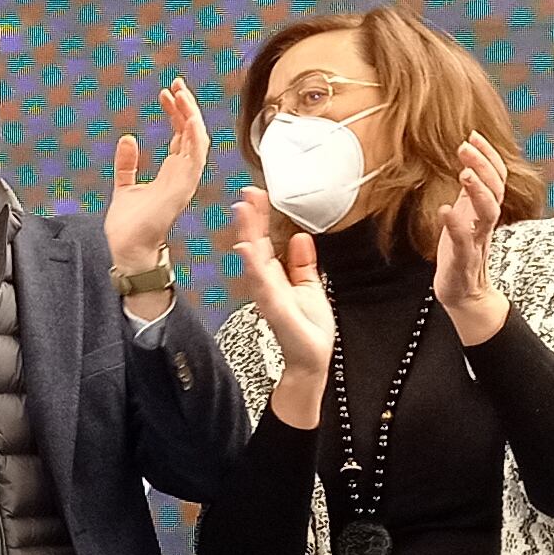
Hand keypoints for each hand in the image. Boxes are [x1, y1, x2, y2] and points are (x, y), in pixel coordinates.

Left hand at [106, 75, 211, 300]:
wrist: (128, 250)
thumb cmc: (129, 227)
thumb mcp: (124, 186)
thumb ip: (127, 164)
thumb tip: (128, 138)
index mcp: (171, 173)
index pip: (180, 135)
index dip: (176, 112)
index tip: (166, 92)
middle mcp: (182, 175)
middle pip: (192, 133)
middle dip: (187, 107)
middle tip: (176, 84)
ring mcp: (184, 182)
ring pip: (197, 141)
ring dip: (191, 116)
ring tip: (181, 93)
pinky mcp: (182, 189)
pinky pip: (195, 159)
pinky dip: (194, 137)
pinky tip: (189, 118)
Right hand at [229, 187, 334, 429]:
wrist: (311, 360)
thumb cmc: (307, 330)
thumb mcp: (309, 287)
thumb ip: (303, 263)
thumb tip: (301, 237)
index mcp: (274, 275)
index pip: (263, 239)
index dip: (259, 216)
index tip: (256, 194)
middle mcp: (266, 282)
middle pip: (253, 243)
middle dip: (249, 218)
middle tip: (245, 194)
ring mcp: (268, 294)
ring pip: (253, 258)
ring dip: (246, 234)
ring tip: (242, 211)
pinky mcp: (274, 307)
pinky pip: (262, 283)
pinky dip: (253, 265)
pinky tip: (247, 249)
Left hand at [432, 131, 508, 344]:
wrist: (464, 292)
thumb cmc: (462, 250)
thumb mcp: (465, 213)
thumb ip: (469, 189)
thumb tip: (468, 156)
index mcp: (484, 209)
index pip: (496, 176)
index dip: (488, 155)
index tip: (474, 134)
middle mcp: (485, 222)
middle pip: (495, 189)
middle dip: (483, 165)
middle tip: (465, 146)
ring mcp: (477, 241)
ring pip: (488, 212)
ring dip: (478, 191)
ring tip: (464, 173)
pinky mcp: (464, 260)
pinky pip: (465, 242)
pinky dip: (456, 225)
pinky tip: (445, 210)